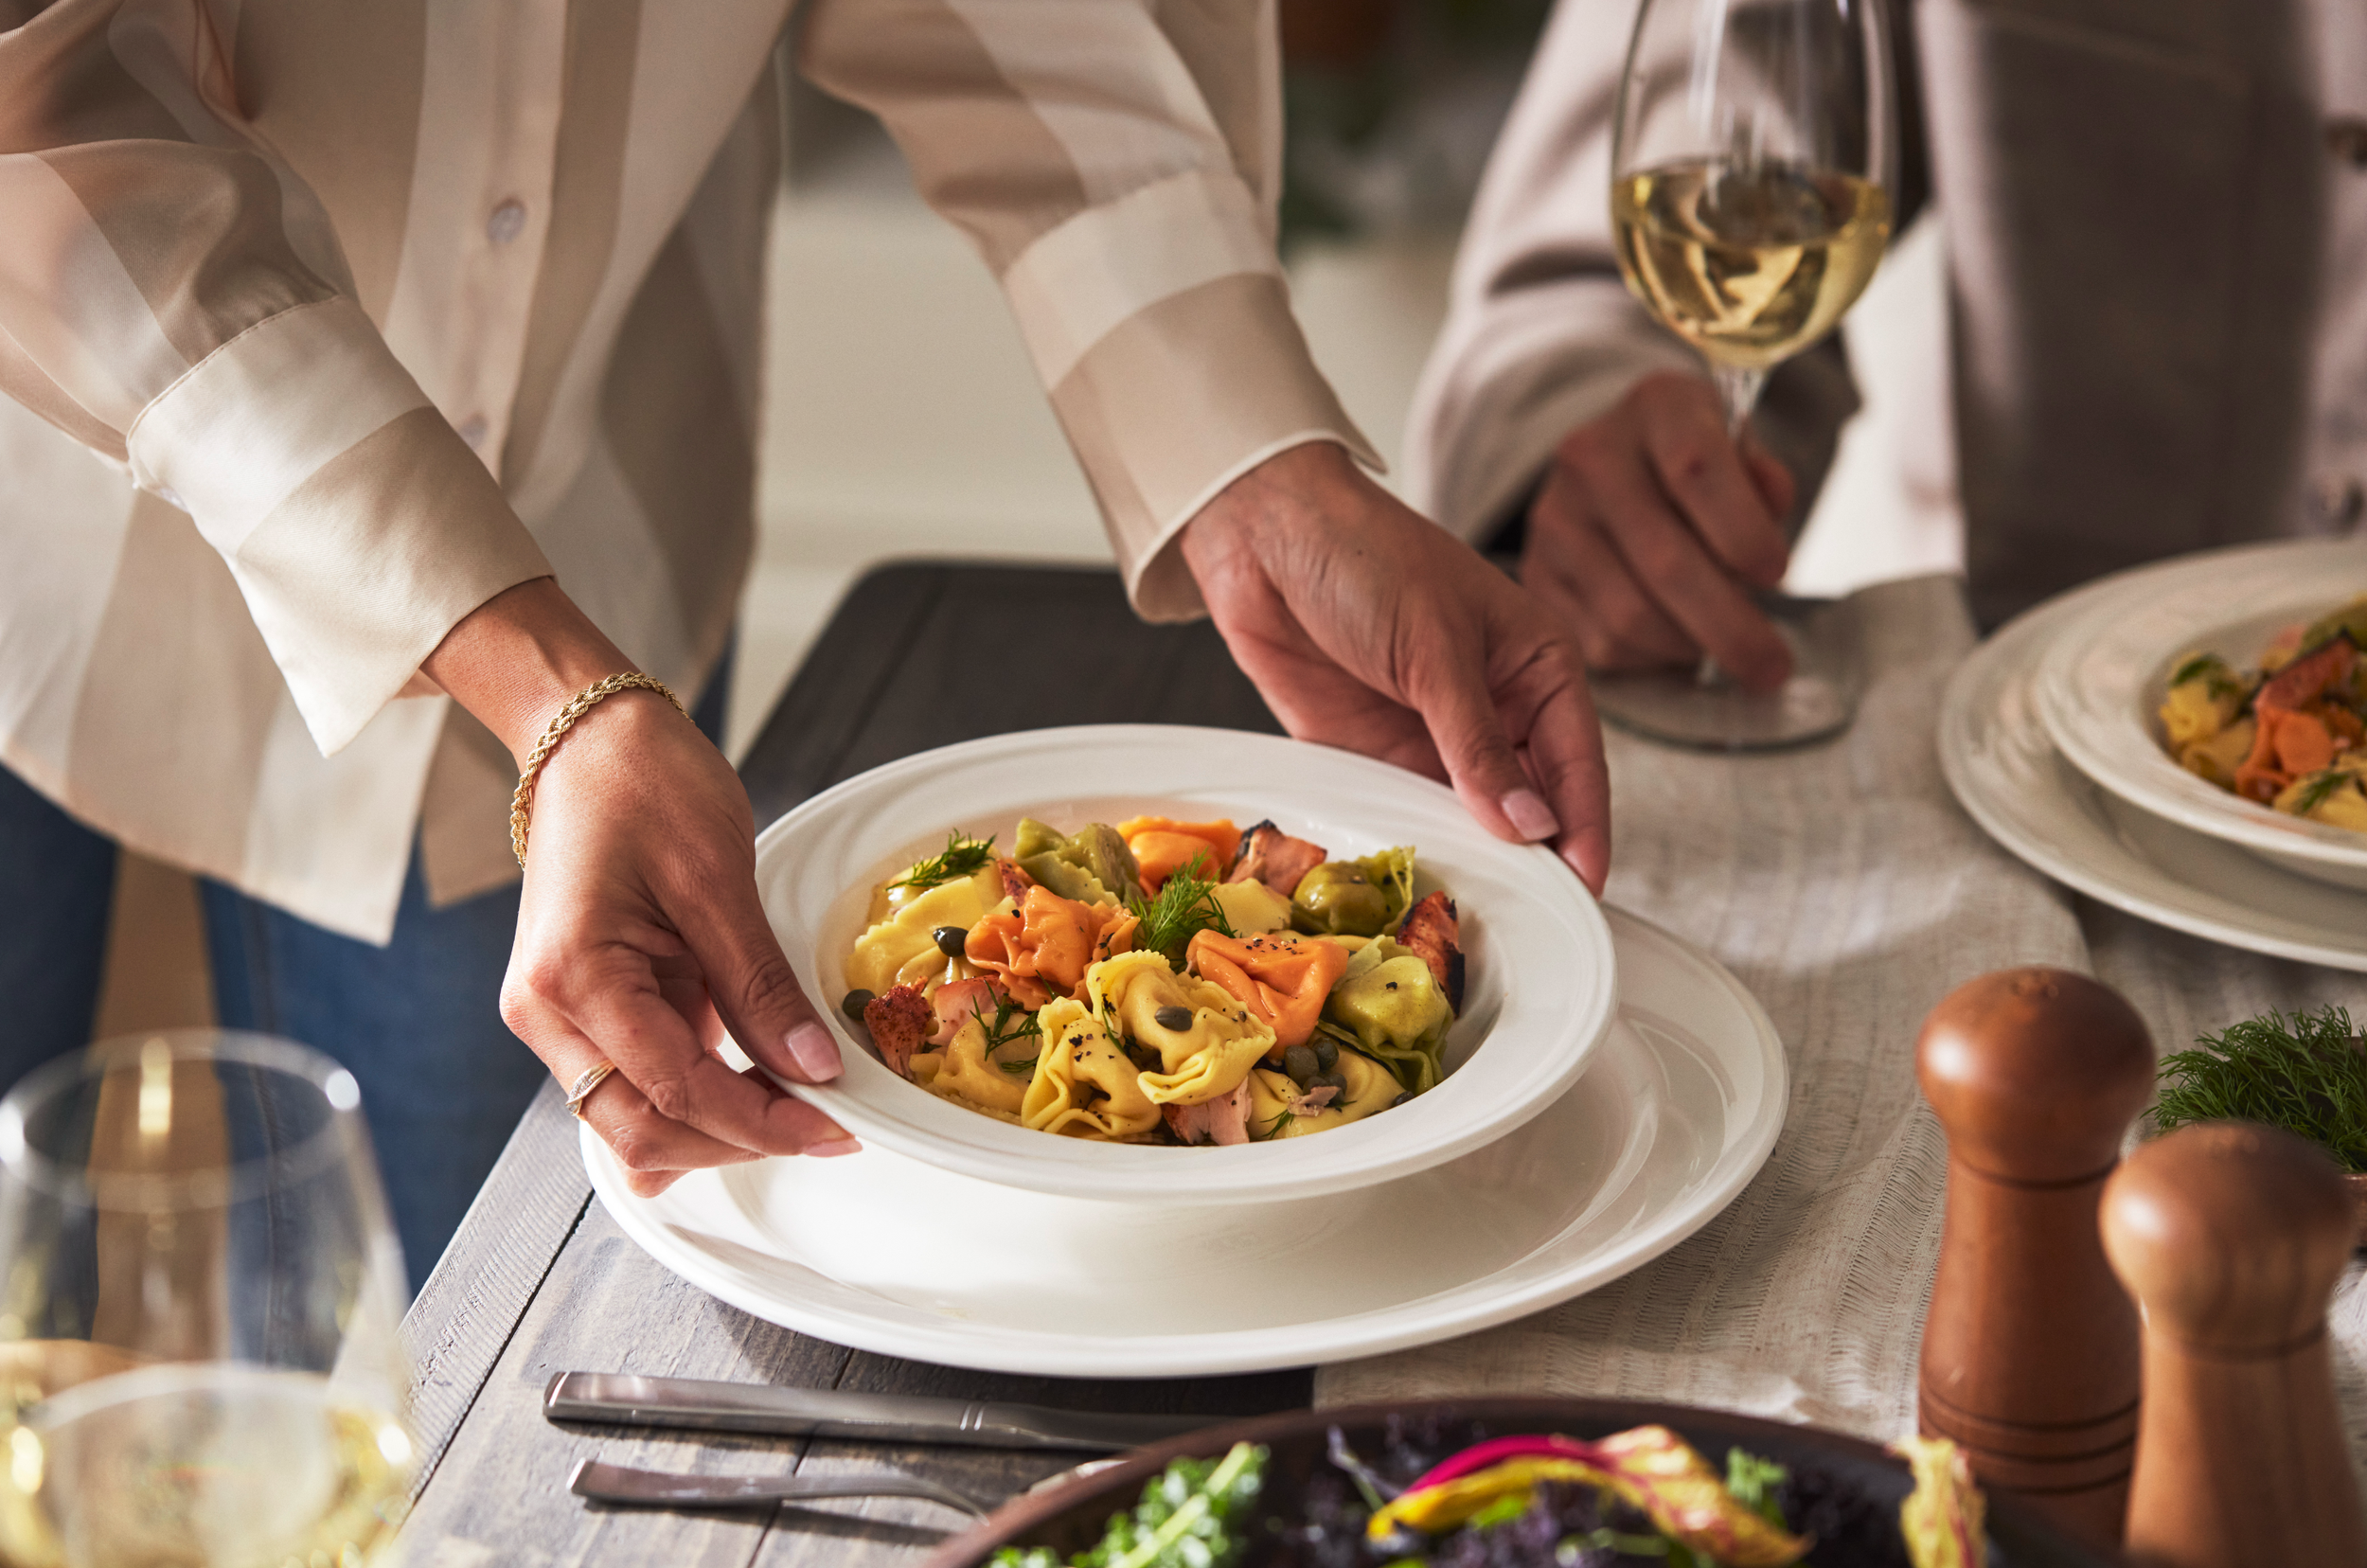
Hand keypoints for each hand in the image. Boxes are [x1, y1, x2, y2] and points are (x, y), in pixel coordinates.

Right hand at [424, 580, 852, 1196]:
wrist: (591, 740)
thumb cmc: (644, 784)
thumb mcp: (719, 881)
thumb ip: (760, 988)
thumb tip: (813, 1069)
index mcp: (573, 978)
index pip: (676, 1090)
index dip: (761, 1123)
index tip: (835, 1128)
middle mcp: (547, 1012)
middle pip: (643, 1128)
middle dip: (737, 1140)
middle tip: (826, 1126)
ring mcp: (558, 1015)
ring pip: (635, 1117)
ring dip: (716, 1126)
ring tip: (801, 1108)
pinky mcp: (584, 1007)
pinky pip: (636, 1079)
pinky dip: (694, 1099)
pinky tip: (747, 1109)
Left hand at [1181, 441, 1609, 892]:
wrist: (1262, 536)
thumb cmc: (1364, 556)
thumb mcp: (1433, 647)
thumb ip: (1477, 743)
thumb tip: (1528, 825)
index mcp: (1536, 665)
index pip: (1578, 763)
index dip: (1583, 829)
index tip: (1582, 890)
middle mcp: (1495, 707)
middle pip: (1531, 802)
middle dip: (1534, 857)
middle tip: (1536, 921)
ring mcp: (1435, 736)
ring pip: (1472, 818)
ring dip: (1474, 859)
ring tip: (1481, 915)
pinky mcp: (1375, 754)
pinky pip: (1408, 813)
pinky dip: (1417, 845)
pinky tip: (1421, 881)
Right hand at [1528, 371, 1798, 689]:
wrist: (1617, 471)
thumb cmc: (1697, 467)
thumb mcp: (1742, 451)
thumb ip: (1766, 481)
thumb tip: (1771, 506)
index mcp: (1657, 407)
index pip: (1695, 468)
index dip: (1742, 531)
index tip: (1777, 574)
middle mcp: (1591, 456)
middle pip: (1664, 560)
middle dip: (1730, 626)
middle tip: (1773, 666)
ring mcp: (1555, 518)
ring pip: (1631, 614)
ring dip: (1691, 645)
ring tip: (1723, 644)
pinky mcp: (1537, 576)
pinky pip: (1602, 642)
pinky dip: (1652, 658)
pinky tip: (1676, 640)